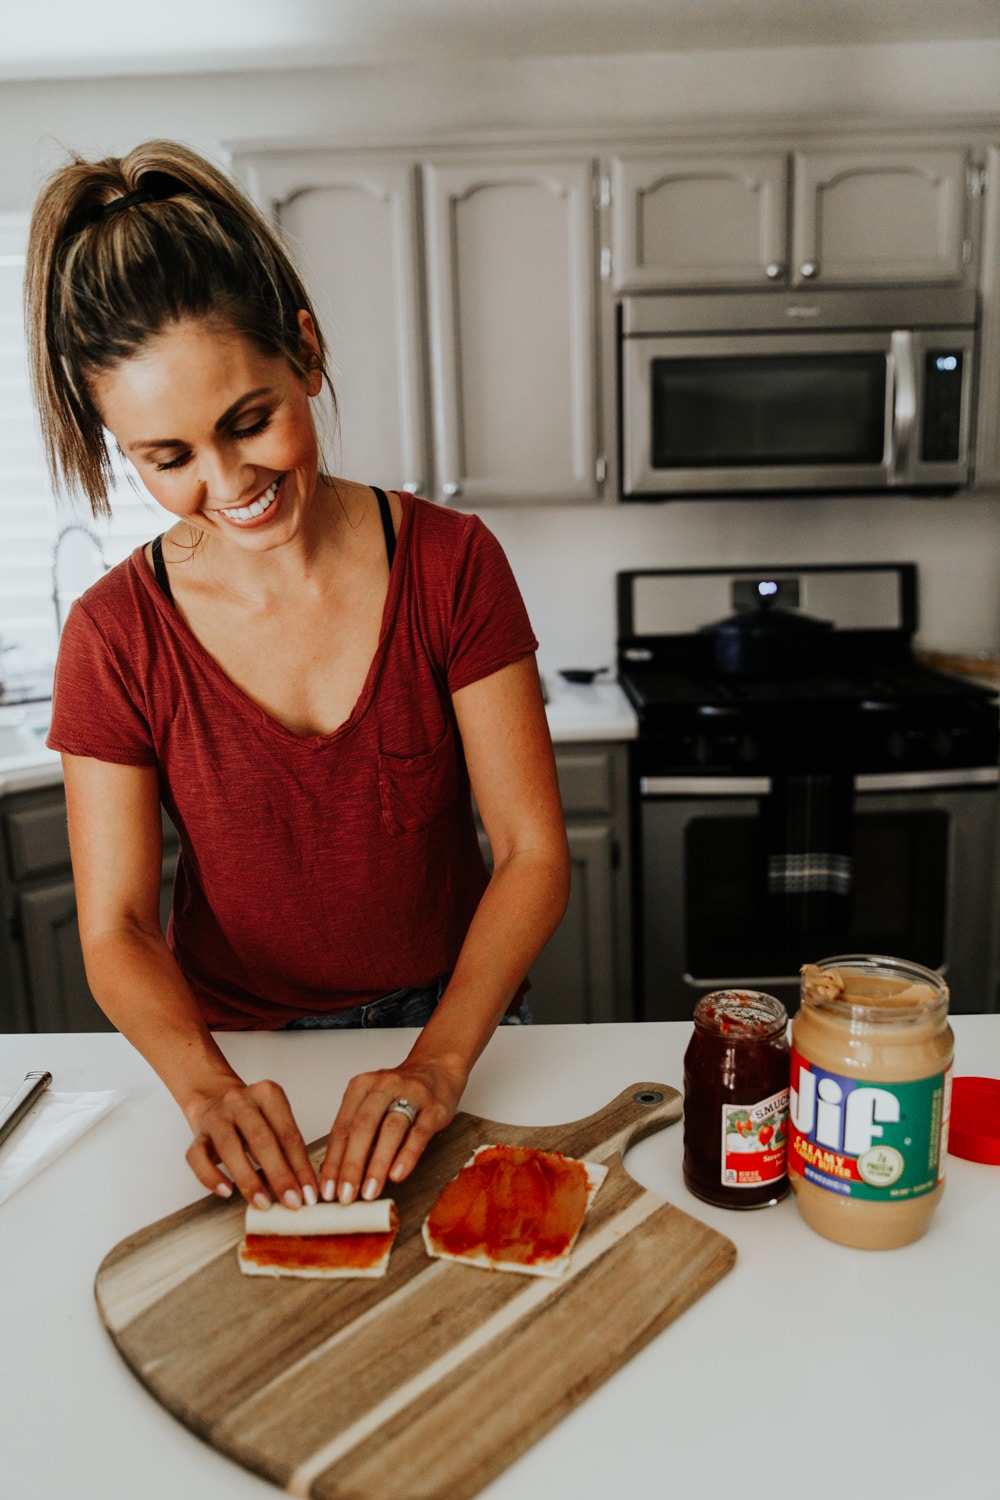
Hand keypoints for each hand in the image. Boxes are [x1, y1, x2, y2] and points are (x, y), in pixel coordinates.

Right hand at [184, 1078, 319, 1209]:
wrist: (214, 1098)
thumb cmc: (251, 1116)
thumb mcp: (274, 1122)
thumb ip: (287, 1149)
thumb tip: (304, 1188)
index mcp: (267, 1094)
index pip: (288, 1134)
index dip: (301, 1166)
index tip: (310, 1193)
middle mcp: (240, 1101)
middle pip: (261, 1139)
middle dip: (280, 1174)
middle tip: (292, 1201)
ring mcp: (216, 1117)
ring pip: (229, 1147)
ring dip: (249, 1179)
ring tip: (263, 1202)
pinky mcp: (197, 1134)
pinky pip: (198, 1157)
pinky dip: (211, 1177)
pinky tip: (226, 1191)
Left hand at [319, 1059, 466, 1204]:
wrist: (437, 1067)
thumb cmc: (399, 1092)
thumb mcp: (371, 1103)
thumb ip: (354, 1131)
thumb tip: (334, 1172)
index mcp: (362, 1086)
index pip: (342, 1127)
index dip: (333, 1161)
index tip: (328, 1189)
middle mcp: (384, 1087)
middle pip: (363, 1127)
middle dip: (351, 1165)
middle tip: (345, 1195)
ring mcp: (412, 1095)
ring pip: (390, 1130)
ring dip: (377, 1164)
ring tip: (369, 1191)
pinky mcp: (435, 1108)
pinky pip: (419, 1133)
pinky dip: (407, 1156)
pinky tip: (397, 1175)